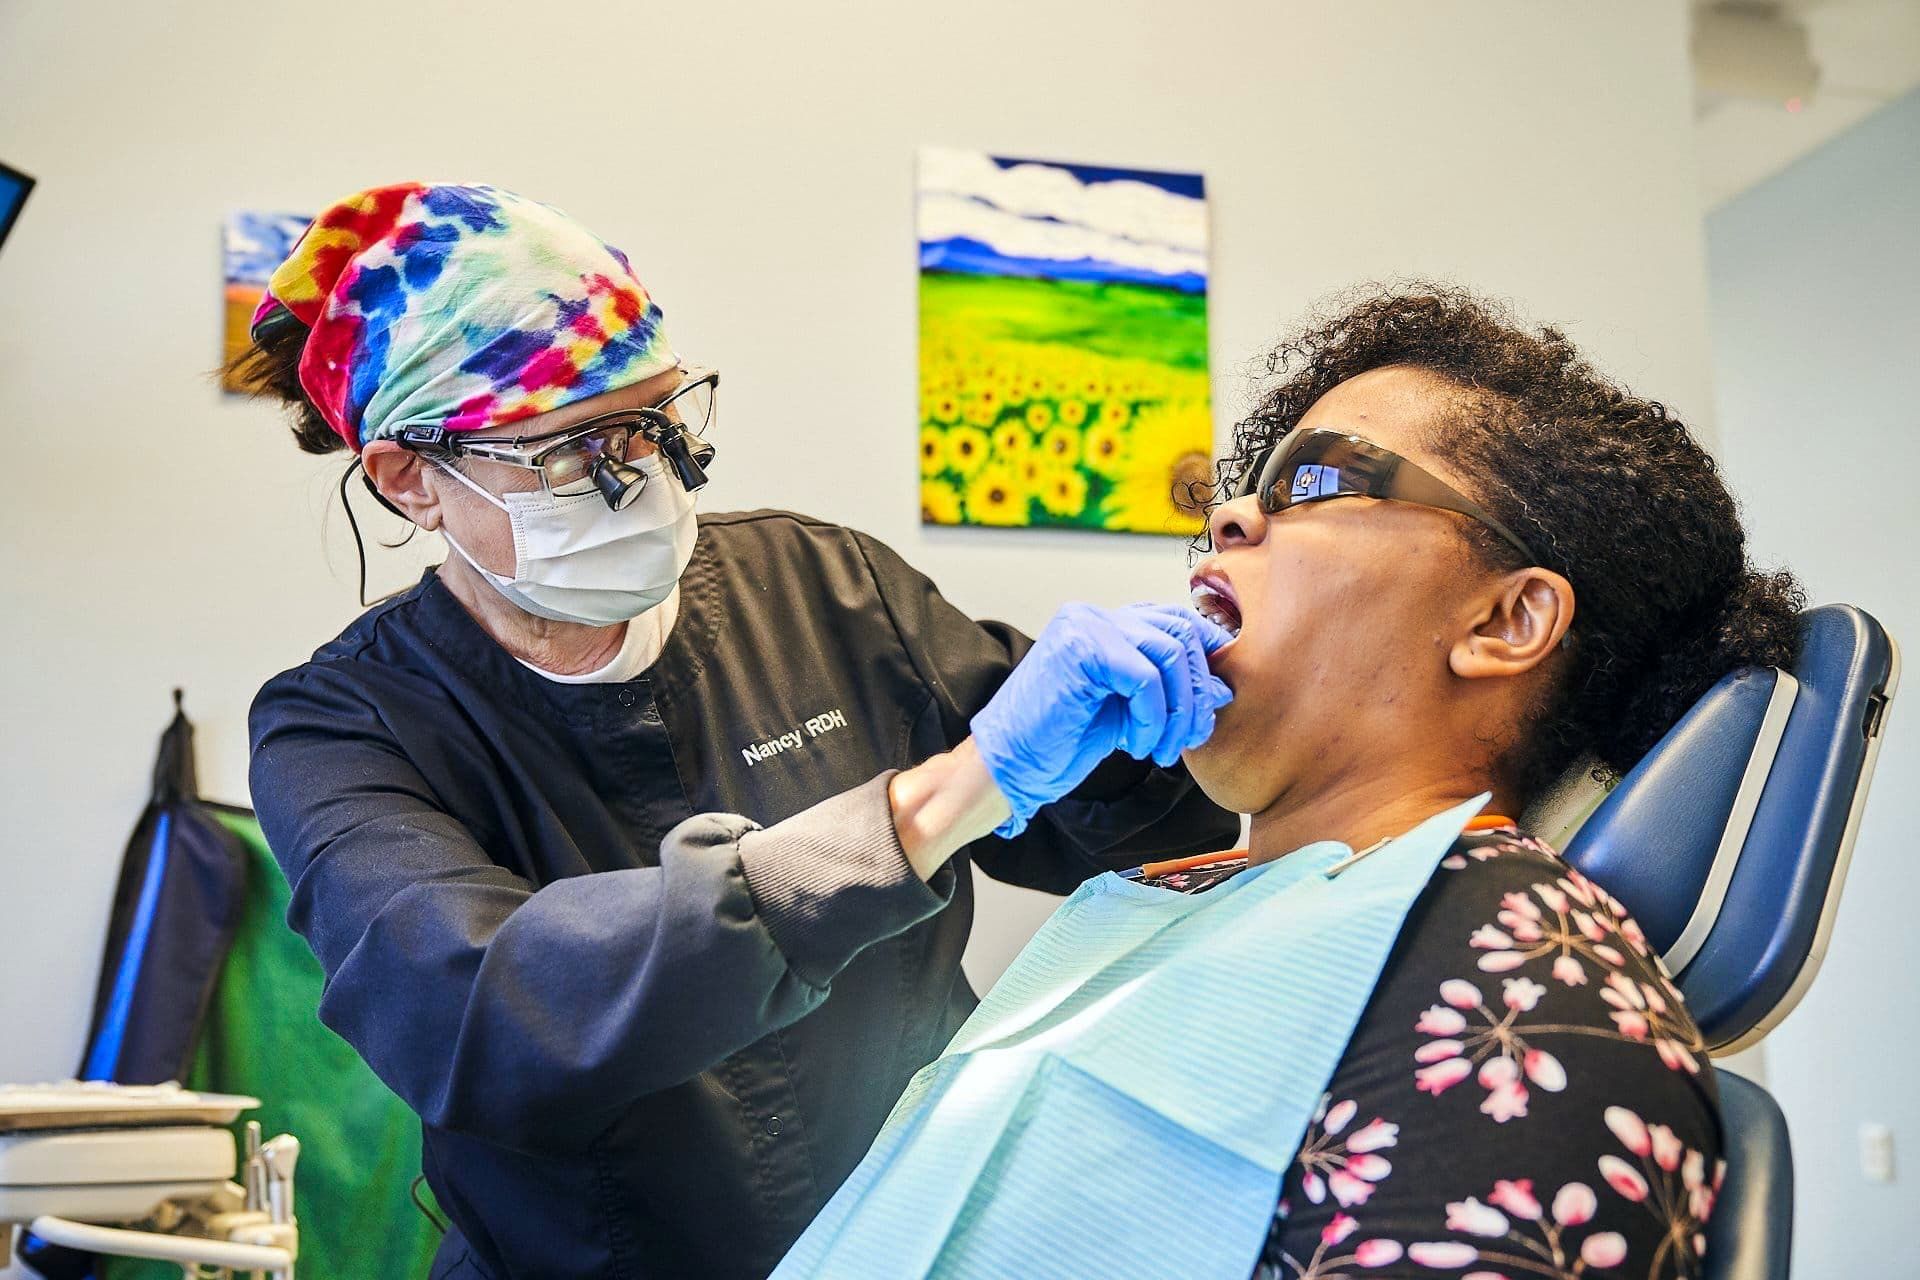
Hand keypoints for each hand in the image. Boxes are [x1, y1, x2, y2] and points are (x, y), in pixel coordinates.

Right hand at [969, 603, 1233, 836]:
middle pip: (1181, 631)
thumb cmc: (1061, 742)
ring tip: (1163, 748)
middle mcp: (1095, 614)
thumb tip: (1225, 688)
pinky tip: (1138, 744)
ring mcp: (1085, 626)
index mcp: (1104, 624)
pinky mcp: (1081, 648)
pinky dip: (1152, 717)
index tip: (1218, 696)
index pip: (1176, 620)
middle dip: (1198, 689)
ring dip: (1178, 709)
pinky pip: (1145, 677)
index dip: (1207, 653)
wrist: (1010, 766)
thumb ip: (1170, 694)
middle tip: (1193, 736)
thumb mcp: (1131, 715)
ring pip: (1169, 652)